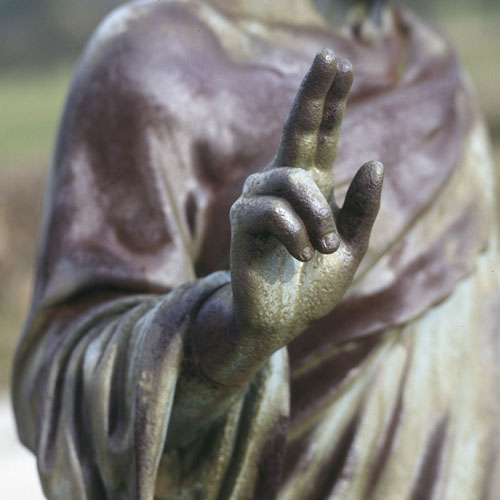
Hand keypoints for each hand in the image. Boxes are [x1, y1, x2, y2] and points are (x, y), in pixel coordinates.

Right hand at [230, 49, 383, 351]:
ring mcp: (259, 200)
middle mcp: (282, 185)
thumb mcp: (350, 248)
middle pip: (297, 128)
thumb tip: (372, 161)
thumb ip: (362, 210)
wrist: (279, 321)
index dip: (330, 101)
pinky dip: (295, 234)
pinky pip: (272, 211)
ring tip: (323, 248)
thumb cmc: (310, 285)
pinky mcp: (242, 221)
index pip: (321, 136)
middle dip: (315, 93)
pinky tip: (301, 255)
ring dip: (317, 215)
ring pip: (292, 179)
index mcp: (312, 188)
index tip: (340, 63)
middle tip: (331, 55)